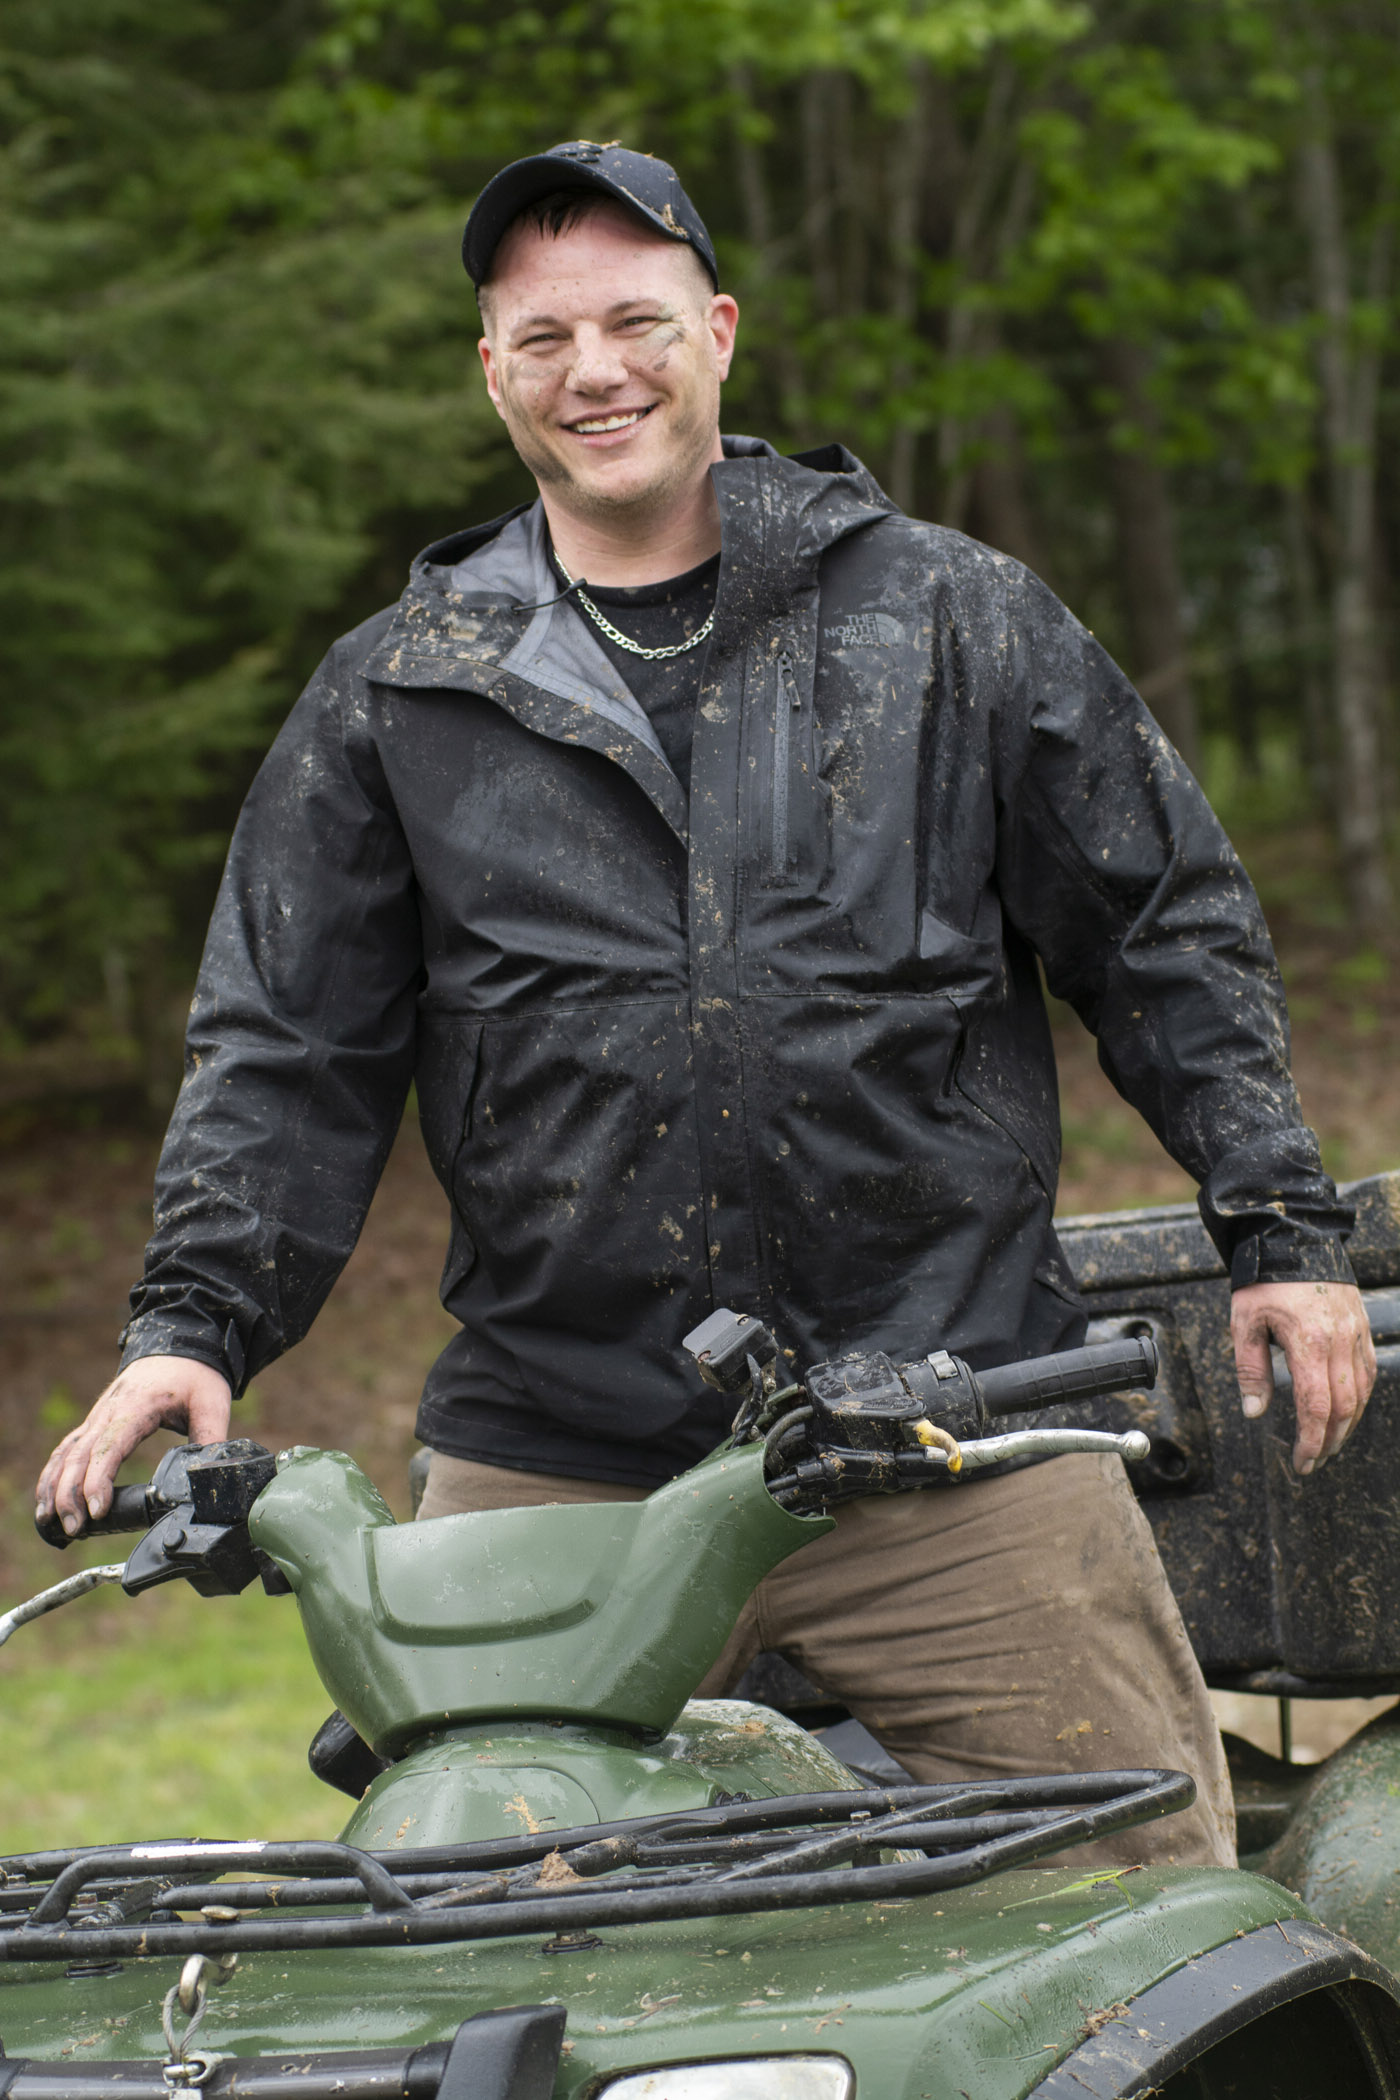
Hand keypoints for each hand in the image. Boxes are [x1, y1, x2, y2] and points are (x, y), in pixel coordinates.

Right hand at [35, 1357, 232, 1536]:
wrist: (179, 1342)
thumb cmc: (195, 1373)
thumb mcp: (212, 1402)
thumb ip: (211, 1439)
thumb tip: (211, 1475)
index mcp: (137, 1408)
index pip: (109, 1447)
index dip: (98, 1480)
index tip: (97, 1510)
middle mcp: (108, 1412)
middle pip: (79, 1455)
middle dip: (70, 1495)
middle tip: (75, 1529)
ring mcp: (98, 1416)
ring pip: (66, 1453)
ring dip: (54, 1487)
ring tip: (50, 1522)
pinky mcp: (95, 1422)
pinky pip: (66, 1449)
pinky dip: (53, 1474)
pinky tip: (47, 1499)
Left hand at [1231, 1280, 1375, 1474]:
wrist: (1293, 1239)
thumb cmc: (1264, 1280)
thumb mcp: (1244, 1322)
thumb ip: (1250, 1369)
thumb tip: (1254, 1412)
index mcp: (1308, 1342)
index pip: (1316, 1406)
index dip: (1312, 1440)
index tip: (1303, 1461)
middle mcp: (1339, 1340)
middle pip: (1345, 1407)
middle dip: (1330, 1441)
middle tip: (1313, 1461)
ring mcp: (1355, 1333)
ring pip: (1361, 1393)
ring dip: (1348, 1425)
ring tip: (1329, 1443)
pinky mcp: (1361, 1327)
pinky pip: (1368, 1371)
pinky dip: (1359, 1398)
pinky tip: (1347, 1411)